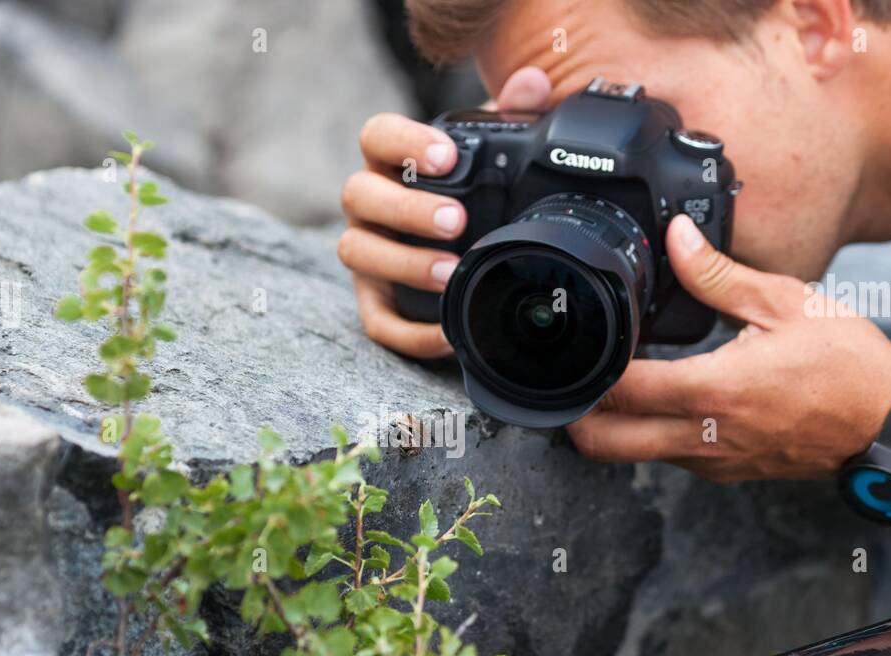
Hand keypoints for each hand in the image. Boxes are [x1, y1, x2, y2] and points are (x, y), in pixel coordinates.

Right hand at [338, 67, 552, 357]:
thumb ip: (510, 115)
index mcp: (391, 161)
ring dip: (403, 264)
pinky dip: (410, 333)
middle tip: (457, 221)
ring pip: (357, 252)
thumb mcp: (493, 152)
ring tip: (451, 273)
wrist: (463, 247)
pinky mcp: (375, 301)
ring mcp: (366, 252)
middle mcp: (368, 204)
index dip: (405, 143)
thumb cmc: (473, 192)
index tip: (446, 156)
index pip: (377, 137)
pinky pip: (377, 321)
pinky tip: (448, 334)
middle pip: (360, 195)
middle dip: (407, 209)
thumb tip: (532, 85)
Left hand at [566, 214, 890, 481]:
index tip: (579, 342)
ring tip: (610, 380)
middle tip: (569, 376)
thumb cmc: (847, 365)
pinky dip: (646, 431)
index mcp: (711, 392)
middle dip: (572, 414)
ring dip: (608, 424)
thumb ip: (718, 274)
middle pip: (602, 443)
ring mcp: (710, 461)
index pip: (618, 390)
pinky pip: (666, 456)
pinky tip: (658, 395)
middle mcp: (702, 438)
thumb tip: (676, 237)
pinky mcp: (723, 471)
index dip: (586, 369)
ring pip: (631, 454)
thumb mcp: (785, 303)